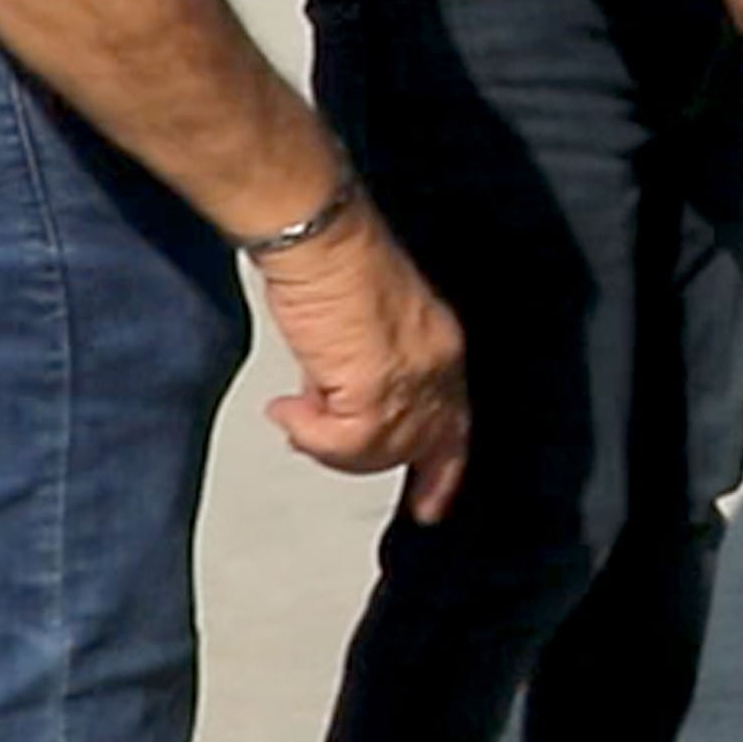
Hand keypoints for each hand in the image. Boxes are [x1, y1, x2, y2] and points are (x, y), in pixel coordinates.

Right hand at [259, 210, 469, 521]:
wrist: (318, 235)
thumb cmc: (330, 261)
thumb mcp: (360, 328)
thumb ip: (360, 372)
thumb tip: (333, 404)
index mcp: (441, 347)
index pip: (455, 426)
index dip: (442, 470)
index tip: (430, 506)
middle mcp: (437, 365)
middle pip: (415, 447)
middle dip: (364, 459)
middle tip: (315, 443)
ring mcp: (411, 379)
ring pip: (377, 451)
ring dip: (326, 440)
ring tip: (295, 412)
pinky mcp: (376, 385)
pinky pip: (343, 440)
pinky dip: (308, 431)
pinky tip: (287, 408)